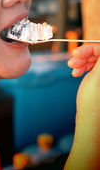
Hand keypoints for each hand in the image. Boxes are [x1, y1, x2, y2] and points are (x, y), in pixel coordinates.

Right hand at [64, 45, 99, 169]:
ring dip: (81, 61)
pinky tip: (75, 72)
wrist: (89, 121)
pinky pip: (92, 66)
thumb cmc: (93, 103)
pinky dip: (82, 67)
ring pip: (94, 59)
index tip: (75, 53)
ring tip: (72, 69)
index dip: (89, 49)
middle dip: (84, 55)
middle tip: (72, 62)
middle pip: (98, 53)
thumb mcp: (97, 77)